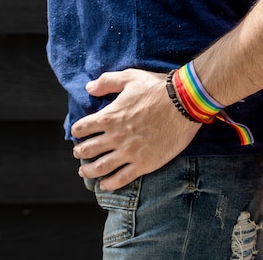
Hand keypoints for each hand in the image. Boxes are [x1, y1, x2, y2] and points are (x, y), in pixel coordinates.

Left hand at [71, 68, 200, 190]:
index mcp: (109, 116)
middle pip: (87, 150)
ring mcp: (129, 152)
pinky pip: (121, 179)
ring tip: (84, 171)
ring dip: (88, 170)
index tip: (79, 133)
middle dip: (79, 152)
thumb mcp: (130, 77)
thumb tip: (89, 88)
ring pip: (100, 167)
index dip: (77, 131)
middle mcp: (115, 137)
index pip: (82, 128)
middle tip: (79, 153)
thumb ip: (107, 82)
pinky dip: (109, 184)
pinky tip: (105, 185)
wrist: (185, 103)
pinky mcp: (144, 163)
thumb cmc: (158, 89)